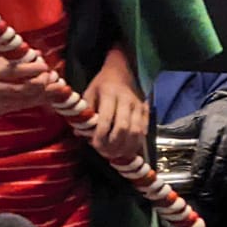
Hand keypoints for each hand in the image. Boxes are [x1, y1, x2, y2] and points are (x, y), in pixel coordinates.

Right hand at [0, 54, 51, 117]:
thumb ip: (15, 58)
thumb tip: (37, 54)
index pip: (21, 71)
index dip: (37, 68)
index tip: (43, 65)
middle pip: (29, 88)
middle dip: (44, 81)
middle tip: (50, 75)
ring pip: (29, 100)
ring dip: (45, 92)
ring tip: (54, 85)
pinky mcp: (0, 111)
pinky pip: (23, 106)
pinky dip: (37, 100)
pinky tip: (45, 95)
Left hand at [83, 47, 149, 163]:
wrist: (121, 71)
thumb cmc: (101, 84)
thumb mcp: (88, 94)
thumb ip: (85, 114)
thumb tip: (80, 134)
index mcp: (109, 94)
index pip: (106, 120)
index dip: (100, 136)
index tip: (94, 146)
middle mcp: (126, 100)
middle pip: (123, 128)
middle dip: (114, 145)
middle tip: (105, 153)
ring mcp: (138, 106)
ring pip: (136, 131)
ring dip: (126, 147)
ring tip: (116, 155)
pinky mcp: (146, 110)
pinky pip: (144, 130)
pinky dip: (137, 143)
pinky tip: (128, 150)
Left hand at [182, 94, 226, 195]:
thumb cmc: (214, 114)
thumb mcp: (195, 118)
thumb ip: (176, 129)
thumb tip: (152, 132)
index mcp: (215, 126)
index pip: (207, 148)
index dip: (201, 165)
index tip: (195, 179)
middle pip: (221, 160)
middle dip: (213, 180)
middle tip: (204, 195)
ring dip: (226, 184)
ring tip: (217, 198)